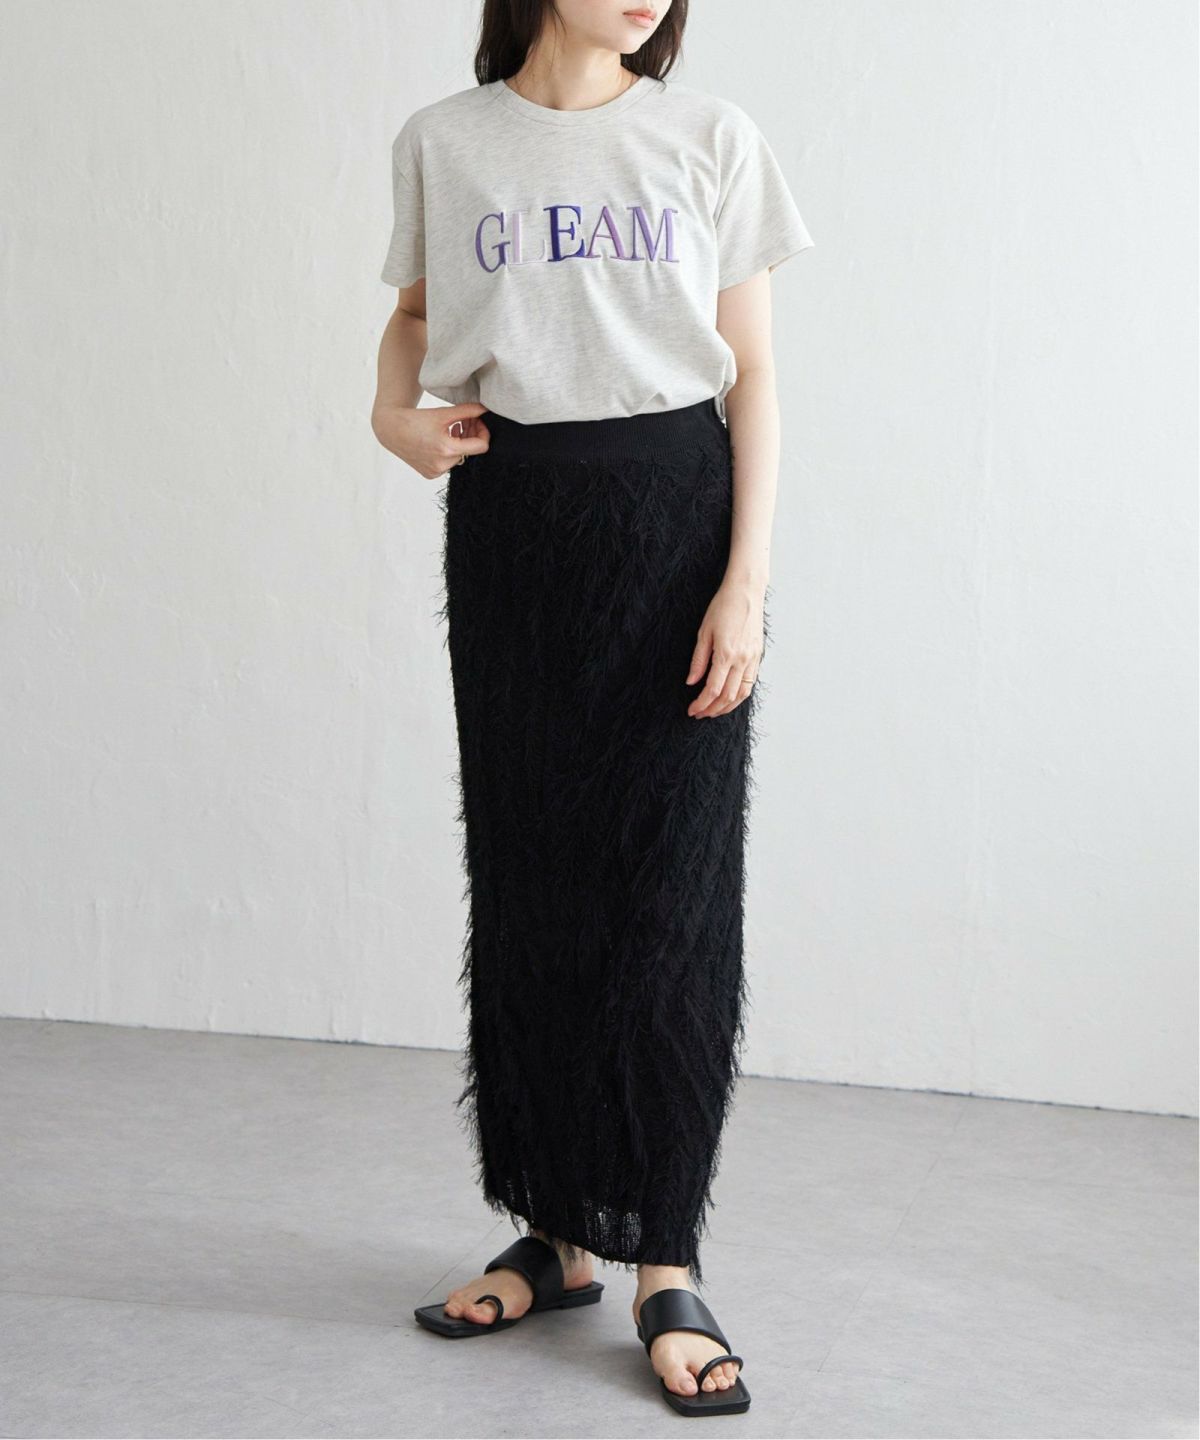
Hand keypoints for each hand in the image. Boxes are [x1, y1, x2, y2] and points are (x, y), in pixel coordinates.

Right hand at [373, 402, 490, 477]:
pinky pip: (448, 463)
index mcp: (447, 449)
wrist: (390, 430)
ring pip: (459, 457)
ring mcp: (436, 472)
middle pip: (470, 451)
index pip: (481, 446)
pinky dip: (448, 451)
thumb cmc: (415, 419)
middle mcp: (442, 465)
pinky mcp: (430, 474)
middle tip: (464, 420)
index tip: (478, 421)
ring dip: (459, 442)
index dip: (483, 432)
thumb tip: (485, 408)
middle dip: (470, 434)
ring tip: (452, 428)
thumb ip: (467, 411)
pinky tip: (441, 439)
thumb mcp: (443, 413)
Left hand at [686, 580, 764, 717]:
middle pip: (728, 696)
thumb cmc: (722, 607)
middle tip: (700, 714)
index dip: (701, 704)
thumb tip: (692, 682)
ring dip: (727, 707)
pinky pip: (750, 683)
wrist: (746, 592)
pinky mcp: (758, 656)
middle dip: (712, 709)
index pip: (713, 690)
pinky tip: (729, 698)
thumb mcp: (704, 632)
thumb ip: (698, 660)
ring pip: (742, 694)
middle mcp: (742, 660)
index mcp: (726, 654)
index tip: (692, 710)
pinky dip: (739, 696)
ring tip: (713, 711)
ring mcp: (752, 659)